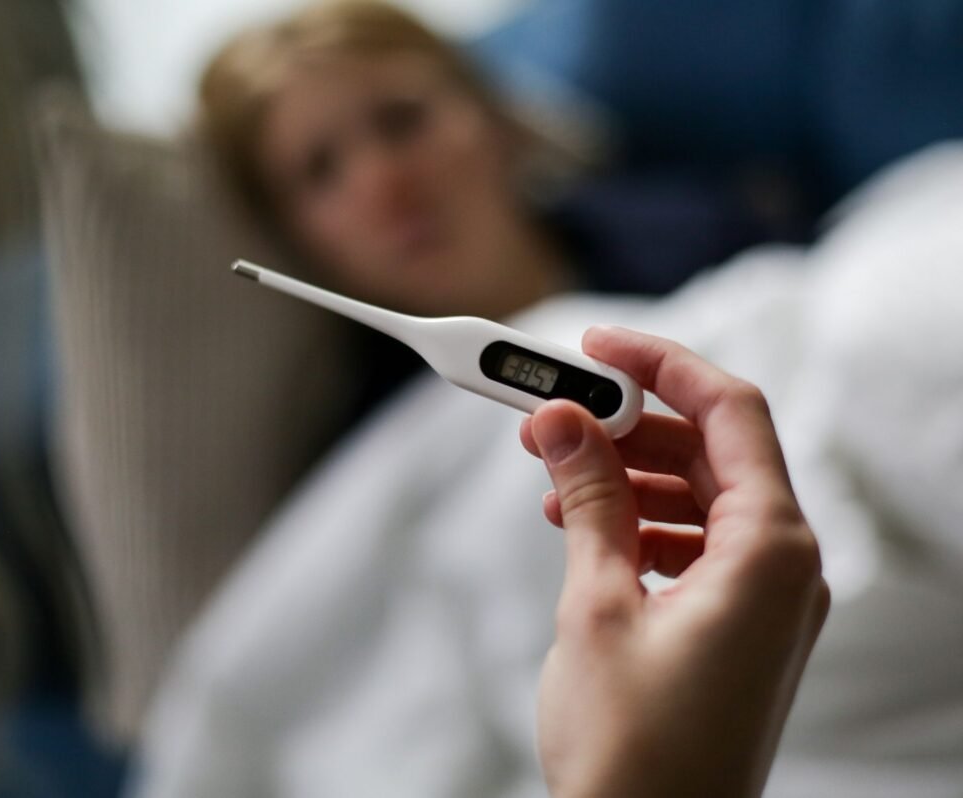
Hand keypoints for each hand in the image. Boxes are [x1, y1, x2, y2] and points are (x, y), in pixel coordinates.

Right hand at [520, 326, 828, 797]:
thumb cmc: (633, 751)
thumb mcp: (596, 604)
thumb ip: (588, 499)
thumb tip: (560, 420)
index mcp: (770, 550)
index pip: (730, 410)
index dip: (661, 363)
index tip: (598, 343)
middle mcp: (783, 567)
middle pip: (711, 450)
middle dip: (629, 422)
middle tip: (553, 411)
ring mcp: (765, 599)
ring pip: (699, 496)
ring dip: (628, 473)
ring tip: (553, 474)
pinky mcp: (738, 624)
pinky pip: (695, 542)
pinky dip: (640, 521)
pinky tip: (583, 526)